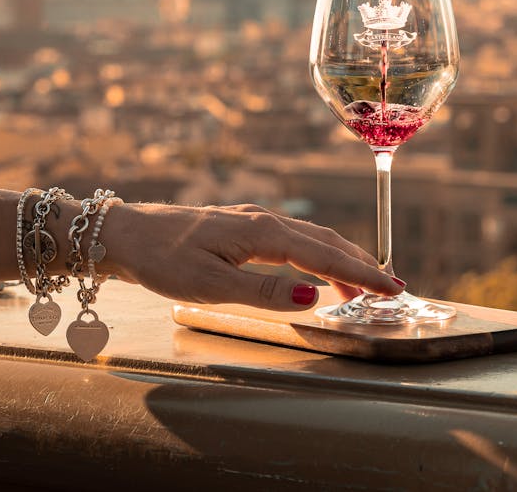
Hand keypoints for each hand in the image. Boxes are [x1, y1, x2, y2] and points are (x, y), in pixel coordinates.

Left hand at [102, 202, 402, 310]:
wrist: (125, 234)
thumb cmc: (162, 259)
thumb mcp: (210, 285)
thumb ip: (264, 292)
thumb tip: (313, 297)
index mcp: (262, 232)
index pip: (324, 254)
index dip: (360, 273)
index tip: (391, 288)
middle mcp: (264, 220)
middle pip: (325, 241)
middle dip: (360, 264)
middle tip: (391, 288)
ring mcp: (253, 220)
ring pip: (311, 237)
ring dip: (341, 258)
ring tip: (364, 284)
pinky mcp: (242, 226)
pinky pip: (293, 238)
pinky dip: (317, 253)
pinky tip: (318, 267)